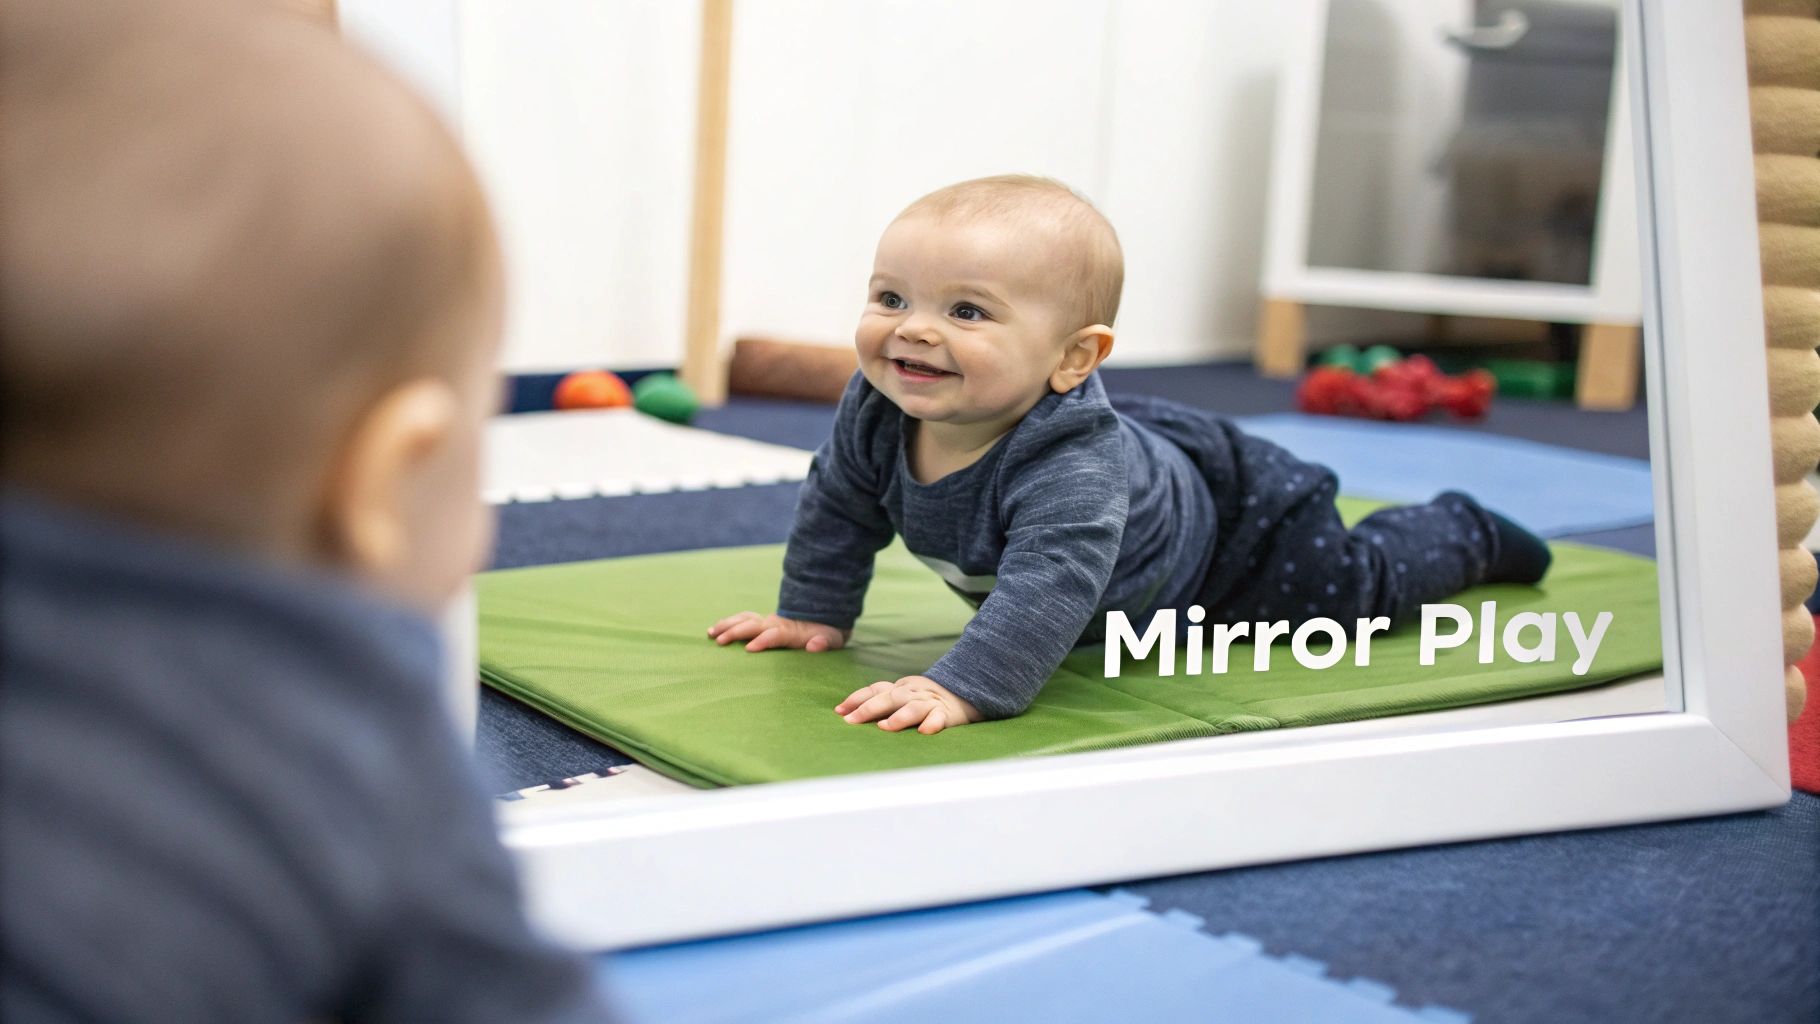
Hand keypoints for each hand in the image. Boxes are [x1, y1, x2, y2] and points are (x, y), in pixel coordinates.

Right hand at [707, 611, 847, 652]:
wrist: (825, 614)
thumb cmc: (828, 634)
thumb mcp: (832, 639)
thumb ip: (824, 642)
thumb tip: (814, 644)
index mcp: (792, 631)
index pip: (774, 635)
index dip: (763, 641)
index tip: (749, 650)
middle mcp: (776, 623)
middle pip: (753, 625)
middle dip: (736, 632)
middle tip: (719, 641)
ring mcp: (768, 621)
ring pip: (744, 619)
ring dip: (727, 625)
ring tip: (710, 634)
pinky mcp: (763, 622)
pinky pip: (743, 619)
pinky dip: (728, 623)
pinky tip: (714, 630)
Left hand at [835, 675, 982, 734]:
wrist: (964, 693)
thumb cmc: (924, 700)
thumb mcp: (902, 696)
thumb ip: (879, 702)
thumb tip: (844, 714)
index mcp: (899, 688)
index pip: (875, 689)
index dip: (857, 698)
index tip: (840, 711)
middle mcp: (912, 693)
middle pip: (890, 697)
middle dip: (869, 708)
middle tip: (852, 721)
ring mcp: (929, 702)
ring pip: (913, 707)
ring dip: (899, 716)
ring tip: (885, 727)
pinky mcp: (947, 714)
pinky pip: (939, 718)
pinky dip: (932, 723)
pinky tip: (924, 731)